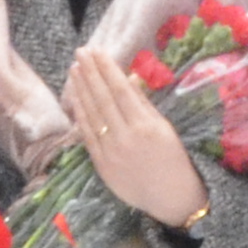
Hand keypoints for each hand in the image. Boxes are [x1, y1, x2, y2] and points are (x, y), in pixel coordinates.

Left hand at [64, 43, 208, 226]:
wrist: (170, 196)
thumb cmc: (172, 158)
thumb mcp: (164, 127)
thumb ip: (143, 103)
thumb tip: (127, 77)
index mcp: (146, 125)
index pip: (121, 90)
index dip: (107, 69)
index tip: (97, 51)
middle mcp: (126, 136)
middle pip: (103, 98)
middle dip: (91, 73)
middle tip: (81, 52)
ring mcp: (111, 151)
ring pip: (92, 114)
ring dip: (81, 89)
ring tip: (74, 69)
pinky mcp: (101, 164)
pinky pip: (87, 135)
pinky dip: (80, 115)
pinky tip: (75, 98)